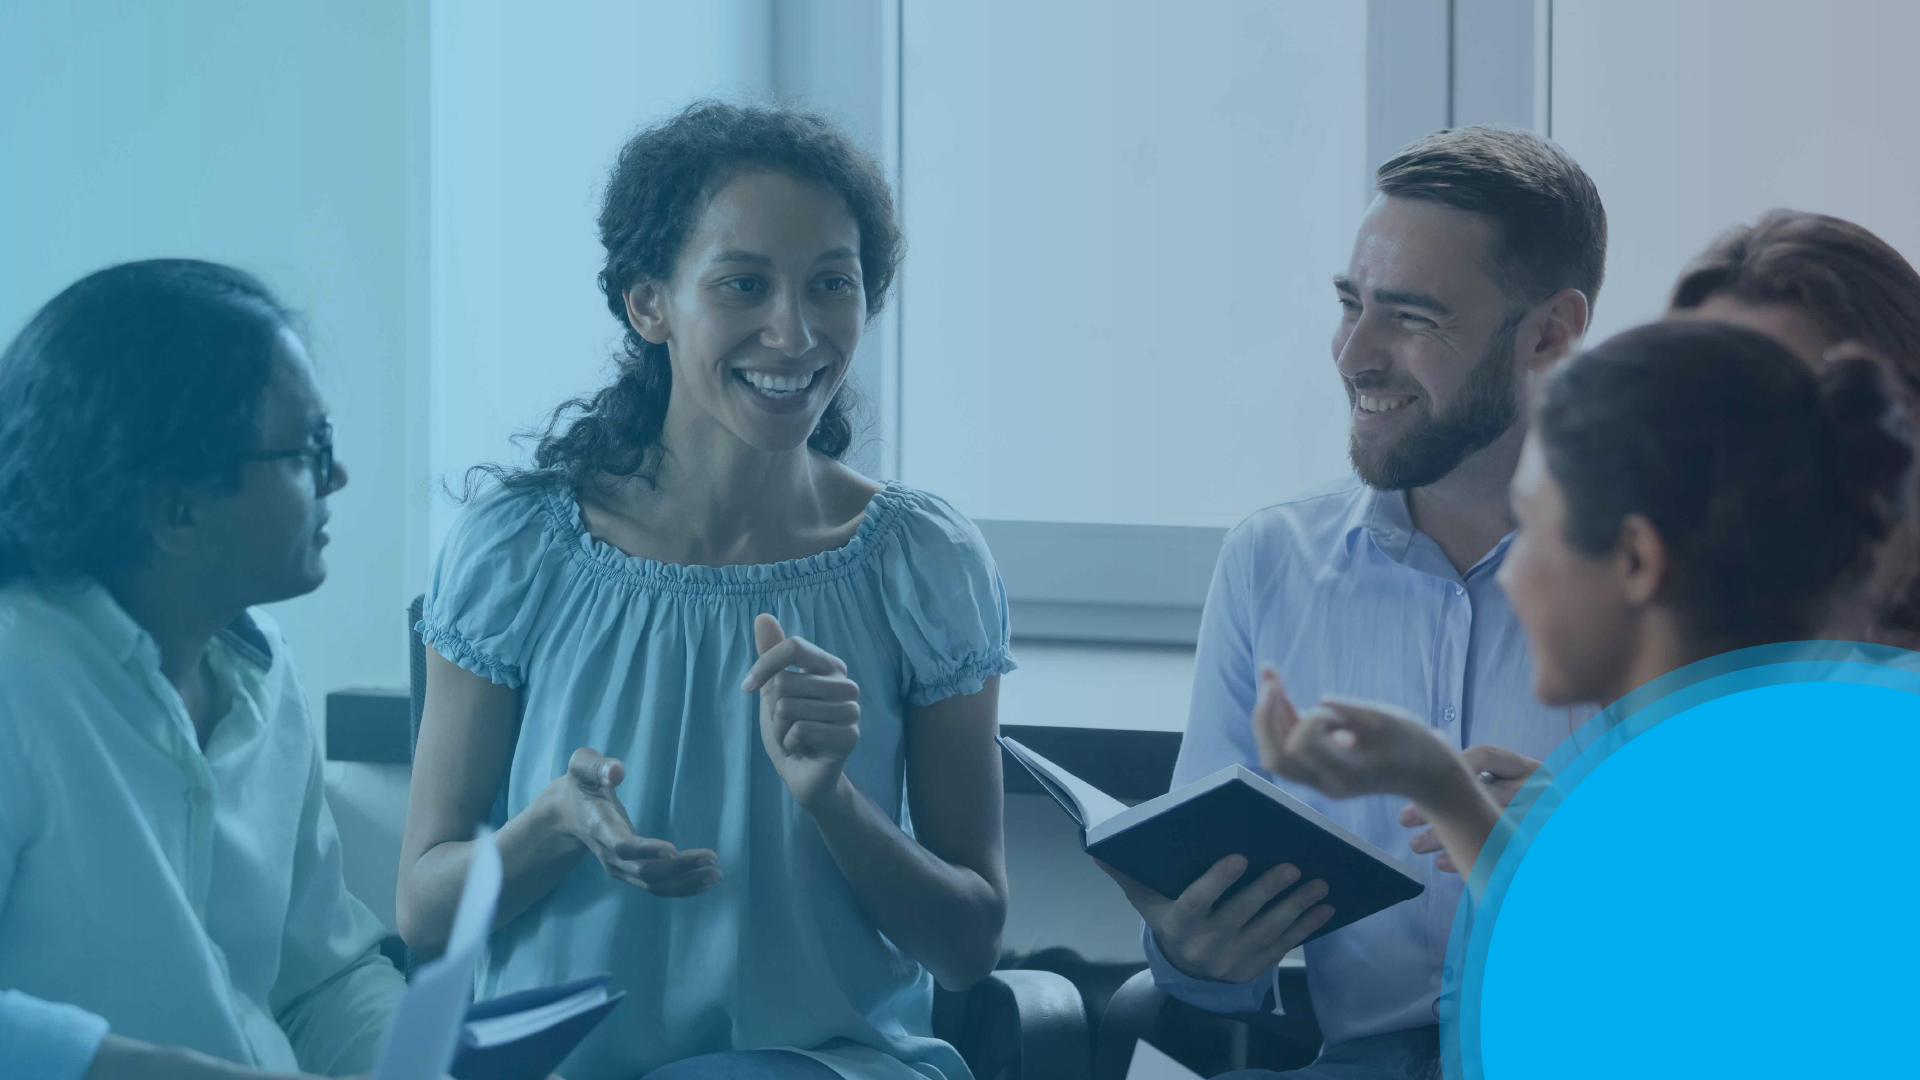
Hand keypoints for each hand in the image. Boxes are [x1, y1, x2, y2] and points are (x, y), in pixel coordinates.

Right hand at [546, 747, 719, 895]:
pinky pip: (655, 886)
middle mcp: (609, 855)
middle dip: (680, 869)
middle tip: (713, 860)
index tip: (673, 851)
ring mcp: (619, 867)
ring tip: (716, 874)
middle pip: (645, 872)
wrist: (567, 813)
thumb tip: (617, 771)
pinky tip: (704, 883)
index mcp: (599, 827)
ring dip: (686, 882)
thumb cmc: (580, 784)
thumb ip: (595, 766)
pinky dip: (680, 887)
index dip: (646, 851)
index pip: (622, 846)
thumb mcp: (581, 767)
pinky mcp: (629, 871)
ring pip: (653, 884)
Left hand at [742, 614, 860, 809]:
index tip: (747, 686)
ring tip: (793, 738)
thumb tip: (763, 616)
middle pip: (786, 682)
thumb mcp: (774, 690)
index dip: (764, 665)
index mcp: (830, 666)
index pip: (794, 646)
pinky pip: (801, 730)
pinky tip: (801, 750)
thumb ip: (771, 655)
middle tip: (786, 725)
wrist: (803, 774)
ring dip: (779, 729)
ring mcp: (851, 710)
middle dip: (773, 709)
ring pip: (789, 707)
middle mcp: (845, 683)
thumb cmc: (790, 728)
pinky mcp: (850, 736)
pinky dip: (789, 744)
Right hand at [1098, 855, 1333, 984]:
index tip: (1239, 856)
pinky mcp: (1256, 968)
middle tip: (1293, 865)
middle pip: (1240, 915)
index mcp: (1178, 925)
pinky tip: (1324, 908)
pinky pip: (1284, 947)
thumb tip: (1096, 845)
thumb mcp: (1147, 901)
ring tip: (1319, 883)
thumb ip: (1128, 873)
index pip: (1198, 902)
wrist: (1186, 972)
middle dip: (1268, 890)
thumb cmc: (1169, 919)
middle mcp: (1205, 946)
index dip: (1218, 881)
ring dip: (1296, 907)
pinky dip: (1307, 928)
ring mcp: (1233, 960)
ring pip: (1268, 931)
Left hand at [1250, 666, 1459, 803]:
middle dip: (1266, 716)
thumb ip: (1352, 711)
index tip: (1334, 711)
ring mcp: (1320, 779)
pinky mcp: (1318, 767)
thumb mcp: (1389, 721)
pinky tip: (1276, 684)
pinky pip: (1289, 745)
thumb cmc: (1413, 744)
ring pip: (1277, 752)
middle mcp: (1327, 782)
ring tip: (1268, 672)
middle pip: (1277, 758)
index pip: (1302, 748)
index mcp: (1347, 774)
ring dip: (1269, 712)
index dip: (1308, 719)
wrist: (1425, 773)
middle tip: (1269, 676)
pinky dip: (1281, 716)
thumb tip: (1320, 699)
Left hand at [1400, 744, 1539, 871]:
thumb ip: (1483, 778)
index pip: (1486, 756)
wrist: (1568, 840)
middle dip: (1437, 806)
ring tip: (1416, 844)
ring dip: (1444, 837)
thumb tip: (1429, 763)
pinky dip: (1465, 859)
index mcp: (1533, 771)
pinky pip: (1494, 854)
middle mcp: (1542, 793)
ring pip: (1482, 826)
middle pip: (1478, 793)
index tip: (1418, 780)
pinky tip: (1442, 861)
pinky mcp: (1538, 851)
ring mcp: (1544, 822)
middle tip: (1405, 817)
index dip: (1447, 767)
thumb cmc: (1528, 810)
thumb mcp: (1515, 789)